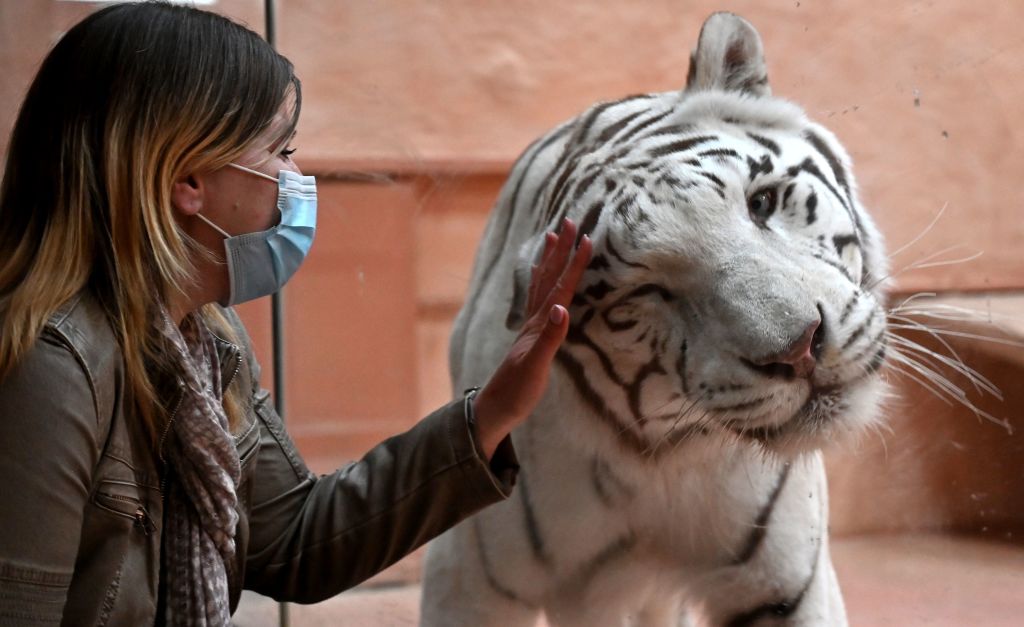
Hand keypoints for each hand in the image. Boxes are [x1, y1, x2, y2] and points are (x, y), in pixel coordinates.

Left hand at [472, 218, 592, 458]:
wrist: (495, 409)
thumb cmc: (517, 391)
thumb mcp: (536, 366)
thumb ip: (550, 338)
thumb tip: (563, 309)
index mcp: (540, 324)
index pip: (561, 288)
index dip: (574, 264)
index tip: (586, 237)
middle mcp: (534, 320)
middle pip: (548, 277)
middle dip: (560, 249)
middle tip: (569, 220)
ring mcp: (531, 326)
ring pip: (541, 284)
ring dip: (549, 259)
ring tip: (552, 235)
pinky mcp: (530, 336)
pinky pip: (537, 299)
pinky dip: (540, 281)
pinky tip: (539, 276)